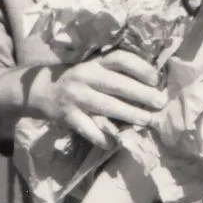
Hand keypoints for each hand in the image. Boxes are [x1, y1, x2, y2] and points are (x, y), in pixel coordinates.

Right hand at [27, 50, 165, 148]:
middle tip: (161, 103)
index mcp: (95, 62)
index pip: (120, 59)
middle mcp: (84, 76)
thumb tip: (154, 83)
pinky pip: (87, 129)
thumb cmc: (80, 79)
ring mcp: (75, 97)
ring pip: (106, 106)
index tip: (156, 79)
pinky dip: (102, 137)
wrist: (42, 91)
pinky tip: (115, 143)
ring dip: (129, 115)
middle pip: (116, 85)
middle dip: (141, 94)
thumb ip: (117, 73)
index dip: (140, 67)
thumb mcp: (95, 68)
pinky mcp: (67, 116)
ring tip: (148, 121)